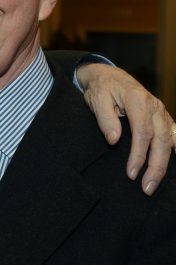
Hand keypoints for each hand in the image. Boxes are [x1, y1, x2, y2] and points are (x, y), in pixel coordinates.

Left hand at [76, 63, 174, 194]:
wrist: (109, 76)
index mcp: (138, 101)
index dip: (139, 155)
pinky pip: (174, 135)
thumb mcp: (97, 100)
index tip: (131, 173)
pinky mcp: (164, 117)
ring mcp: (162, 112)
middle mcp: (155, 106)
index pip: (143, 132)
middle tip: (147, 187)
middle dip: (155, 166)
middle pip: (161, 140)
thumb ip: (105, 120)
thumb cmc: (102, 89)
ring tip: (154, 183)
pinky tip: (174, 162)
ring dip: (165, 164)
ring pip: (170, 141)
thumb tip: (114, 140)